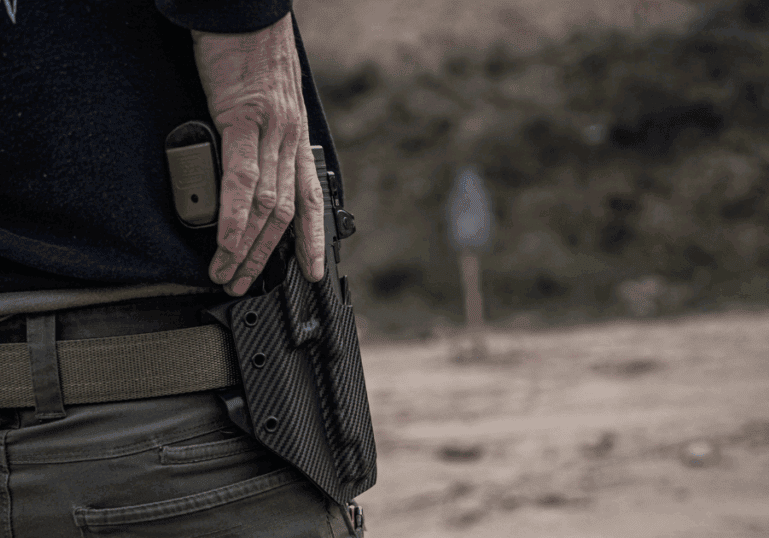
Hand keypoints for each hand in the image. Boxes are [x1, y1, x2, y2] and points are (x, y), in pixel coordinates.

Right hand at [192, 12, 324, 295]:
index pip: (311, 200)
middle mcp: (290, 142)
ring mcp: (271, 134)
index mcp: (296, 140)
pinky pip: (243, 179)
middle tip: (245, 284)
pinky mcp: (243, 121)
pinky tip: (227, 241)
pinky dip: (236, 216)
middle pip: (285, 215)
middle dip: (266, 257)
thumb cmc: (253, 57)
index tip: (313, 272)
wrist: (245, 15)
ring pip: (266, 206)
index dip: (314, 241)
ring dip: (246, 246)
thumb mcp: (267, 106)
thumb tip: (245, 173)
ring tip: (226, 273)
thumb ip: (263, 142)